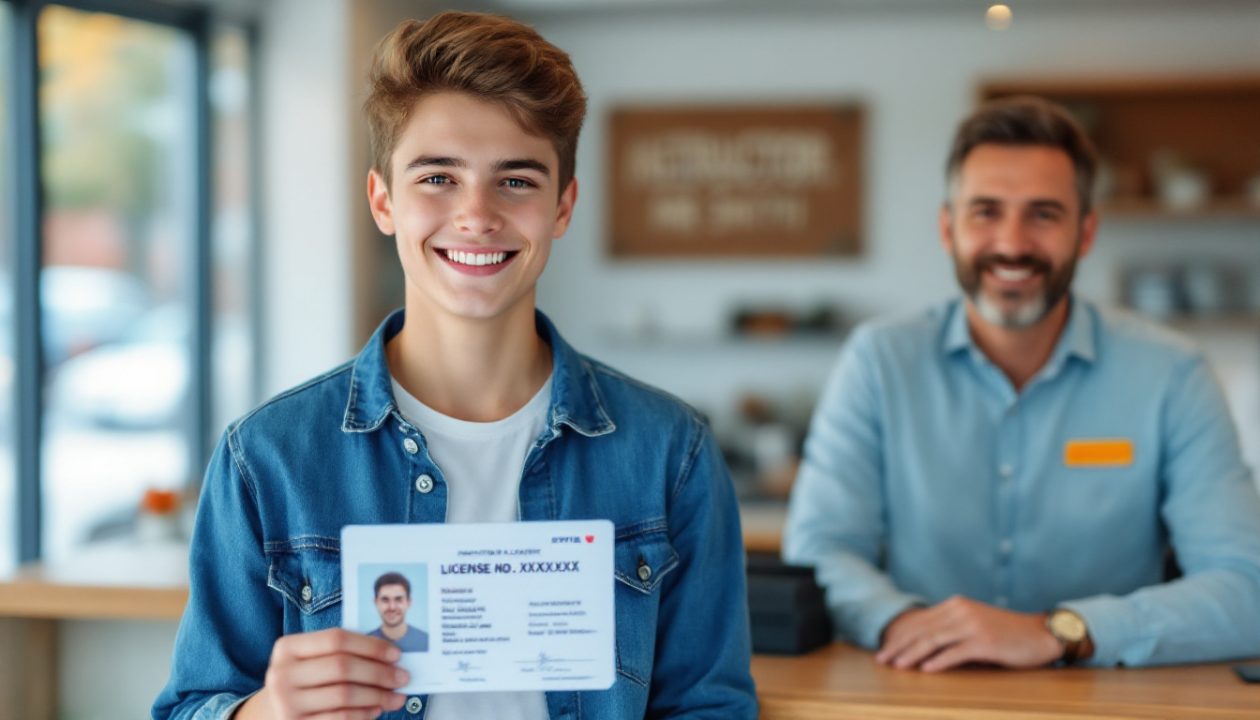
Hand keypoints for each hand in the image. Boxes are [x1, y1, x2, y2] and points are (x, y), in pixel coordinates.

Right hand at [234, 628, 409, 719]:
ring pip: (345, 695)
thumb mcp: (311, 659)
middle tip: (403, 677)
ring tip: (396, 696)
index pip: (336, 639)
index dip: (370, 645)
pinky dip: (364, 713)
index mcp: (287, 648)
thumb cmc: (303, 680)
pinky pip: (341, 718)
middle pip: (343, 667)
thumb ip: (342, 652)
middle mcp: (282, 674)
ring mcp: (286, 703)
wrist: (272, 712)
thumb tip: (390, 656)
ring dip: (378, 696)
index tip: (396, 654)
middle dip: (379, 672)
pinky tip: (377, 709)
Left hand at [875, 596, 1061, 671]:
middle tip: (881, 660)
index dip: (898, 636)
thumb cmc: (1006, 634)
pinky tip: (925, 670)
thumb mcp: (974, 625)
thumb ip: (951, 629)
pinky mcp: (985, 641)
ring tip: (896, 666)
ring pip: (933, 640)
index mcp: (955, 605)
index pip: (919, 620)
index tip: (883, 650)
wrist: (1041, 634)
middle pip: (921, 629)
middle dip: (898, 645)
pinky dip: (938, 661)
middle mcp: (961, 611)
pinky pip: (956, 652)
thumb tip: (921, 648)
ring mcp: (973, 625)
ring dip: (911, 654)